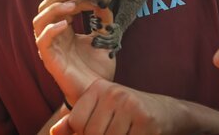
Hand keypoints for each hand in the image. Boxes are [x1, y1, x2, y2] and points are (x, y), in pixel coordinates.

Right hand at [34, 0, 115, 105]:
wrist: (98, 92)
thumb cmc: (98, 69)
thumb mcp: (103, 39)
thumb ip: (103, 22)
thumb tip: (104, 4)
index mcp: (64, 30)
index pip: (60, 5)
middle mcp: (54, 36)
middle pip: (44, 8)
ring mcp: (50, 47)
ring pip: (38, 21)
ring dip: (54, 10)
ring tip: (71, 7)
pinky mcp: (49, 60)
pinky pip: (42, 41)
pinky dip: (51, 29)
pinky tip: (64, 25)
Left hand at [50, 79, 169, 134]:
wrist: (165, 112)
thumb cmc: (125, 115)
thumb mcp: (99, 113)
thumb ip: (75, 122)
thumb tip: (53, 131)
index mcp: (98, 88)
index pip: (76, 122)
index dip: (83, 134)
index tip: (100, 129)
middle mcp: (114, 93)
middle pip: (91, 134)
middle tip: (114, 131)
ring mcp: (131, 105)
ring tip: (124, 132)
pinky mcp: (146, 121)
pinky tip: (135, 134)